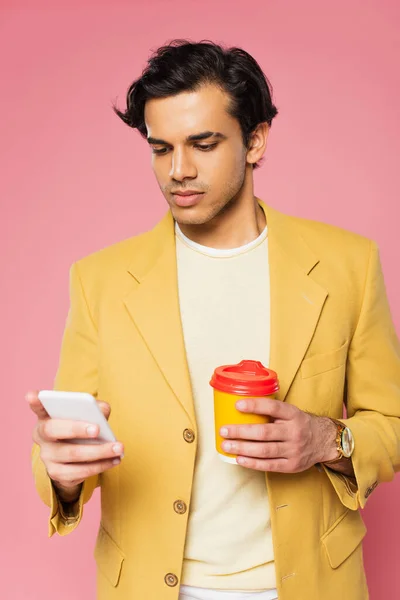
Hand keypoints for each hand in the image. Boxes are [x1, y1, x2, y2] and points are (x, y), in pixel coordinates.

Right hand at [26, 391, 123, 499]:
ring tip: (119, 448)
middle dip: (76, 429)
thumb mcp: (87, 416)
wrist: (76, 459)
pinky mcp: (57, 474)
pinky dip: (100, 466)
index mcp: (46, 416)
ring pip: (71, 454)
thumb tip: (103, 411)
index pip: (38, 407)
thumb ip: (95, 408)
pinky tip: (114, 460)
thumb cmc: (82, 428)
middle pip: (53, 430)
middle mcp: (42, 436)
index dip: (35, 401)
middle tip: (97, 428)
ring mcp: (47, 456)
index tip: (32, 395)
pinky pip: (79, 472)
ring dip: (98, 452)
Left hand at [220, 397, 337, 472]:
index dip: (255, 406)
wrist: (323, 441)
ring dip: (242, 448)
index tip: (237, 405)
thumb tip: (240, 407)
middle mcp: (294, 432)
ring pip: (265, 450)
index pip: (273, 407)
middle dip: (241, 432)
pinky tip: (239, 459)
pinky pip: (269, 465)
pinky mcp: (292, 465)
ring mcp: (294, 450)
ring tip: (226, 445)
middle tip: (224, 430)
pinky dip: (252, 463)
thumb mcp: (290, 412)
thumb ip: (272, 411)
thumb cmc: (299, 423)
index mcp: (293, 414)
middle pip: (264, 432)